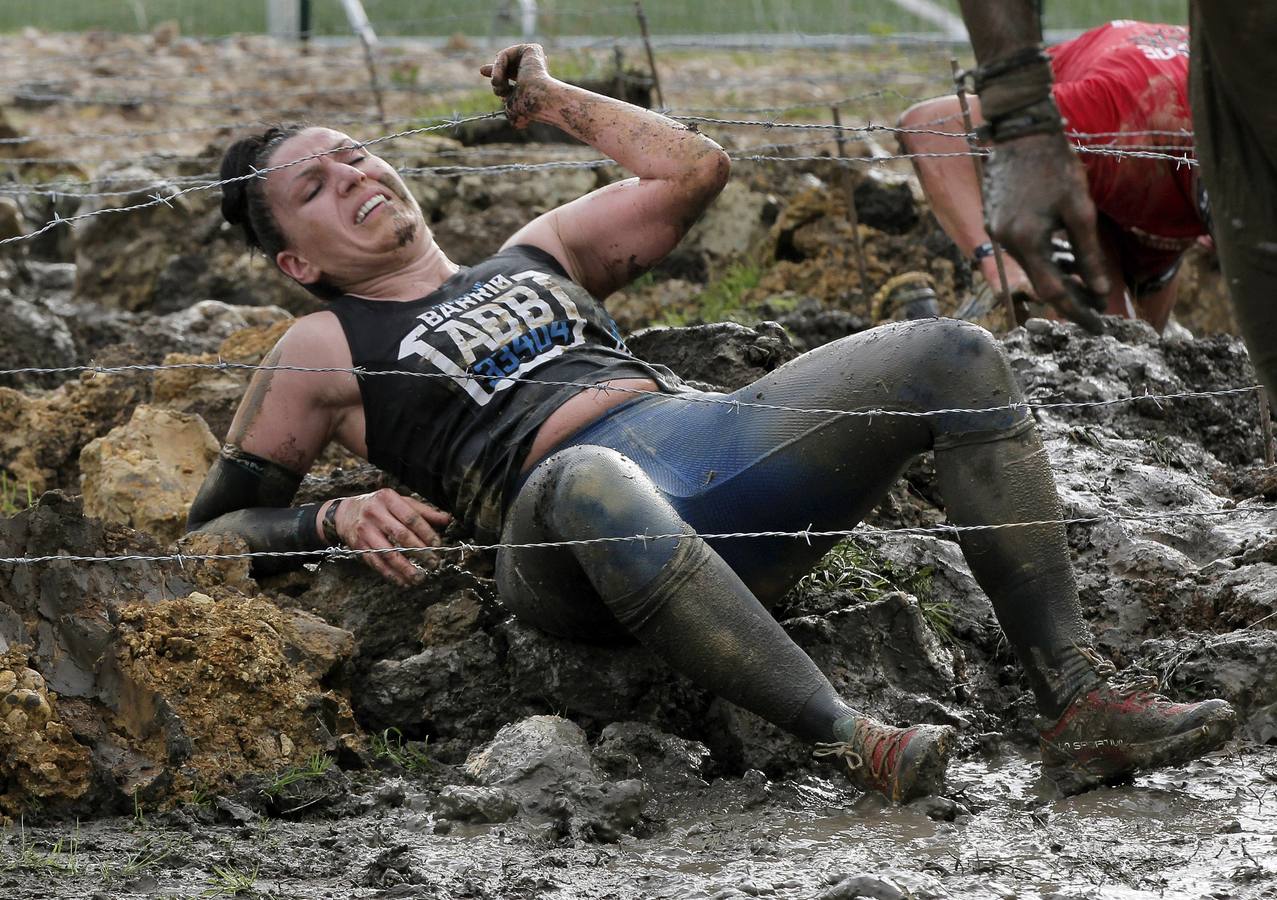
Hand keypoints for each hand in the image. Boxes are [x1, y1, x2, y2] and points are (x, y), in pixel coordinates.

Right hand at [331, 489, 451, 586]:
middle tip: (434, 562)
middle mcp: (374, 513)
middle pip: (401, 535)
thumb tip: (448, 519)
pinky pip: (376, 563)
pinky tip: (403, 582)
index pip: (411, 517)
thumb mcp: (400, 502)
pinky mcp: (358, 547)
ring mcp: (365, 531)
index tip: (438, 544)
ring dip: (405, 568)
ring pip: (388, 553)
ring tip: (420, 578)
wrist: (343, 513)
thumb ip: (423, 511)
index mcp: (388, 498)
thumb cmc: (379, 506)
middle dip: (420, 551)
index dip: (426, 532)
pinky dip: (391, 575)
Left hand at [479, 43, 552, 128]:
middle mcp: (535, 68)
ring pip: (504, 62)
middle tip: (481, 70)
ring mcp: (534, 57)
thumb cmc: (527, 107)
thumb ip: (509, 105)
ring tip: (498, 87)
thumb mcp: (512, 106)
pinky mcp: (532, 49)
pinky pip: (504, 55)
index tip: (483, 72)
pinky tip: (498, 80)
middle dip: (494, 69)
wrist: (537, 100)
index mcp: (532, 81)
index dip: (499, 75)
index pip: (512, 74)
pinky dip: (497, 68)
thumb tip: (512, 114)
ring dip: (496, 77)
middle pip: (508, 65)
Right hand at [982, 132, 1109, 332]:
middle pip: (1039, 283)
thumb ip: (1088, 254)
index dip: (1077, 311)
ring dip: (1057, 277)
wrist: (1020, 132)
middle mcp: (1005, 242)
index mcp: (1026, 241)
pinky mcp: (994, 221)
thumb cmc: (1055, 165)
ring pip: (1030, 267)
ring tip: (1085, 282)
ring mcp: (996, 232)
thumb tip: (1100, 290)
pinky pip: (1021, 250)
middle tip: (1096, 306)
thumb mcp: (1080, 211)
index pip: (1053, 291)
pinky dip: (1043, 258)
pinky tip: (1063, 257)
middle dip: (1069, 297)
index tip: (1098, 325)